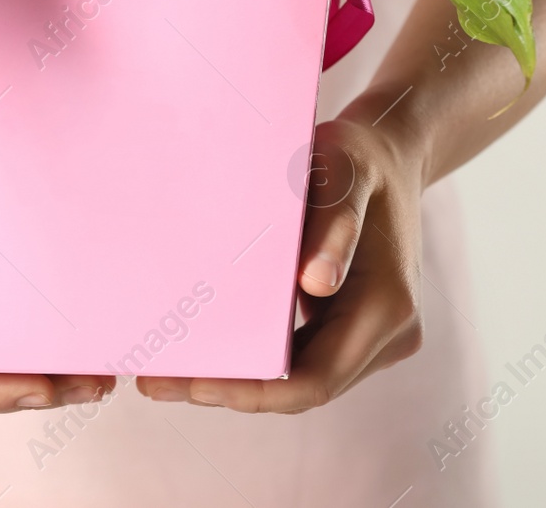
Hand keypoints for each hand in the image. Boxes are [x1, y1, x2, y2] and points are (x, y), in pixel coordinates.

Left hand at [136, 116, 425, 412]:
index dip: (255, 393)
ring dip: (240, 378)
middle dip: (232, 390)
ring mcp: (372, 335)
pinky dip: (257, 356)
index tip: (195, 385)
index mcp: (386, 307)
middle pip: (303, 388)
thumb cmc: (360, 159)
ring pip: (299, 378)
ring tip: (169, 372)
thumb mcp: (344, 174)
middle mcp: (387, 334)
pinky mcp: (350, 325)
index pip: (316, 380)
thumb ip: (336, 226)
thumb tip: (317, 284)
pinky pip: (301, 354)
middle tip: (157, 382)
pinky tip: (206, 346)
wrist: (388, 153)